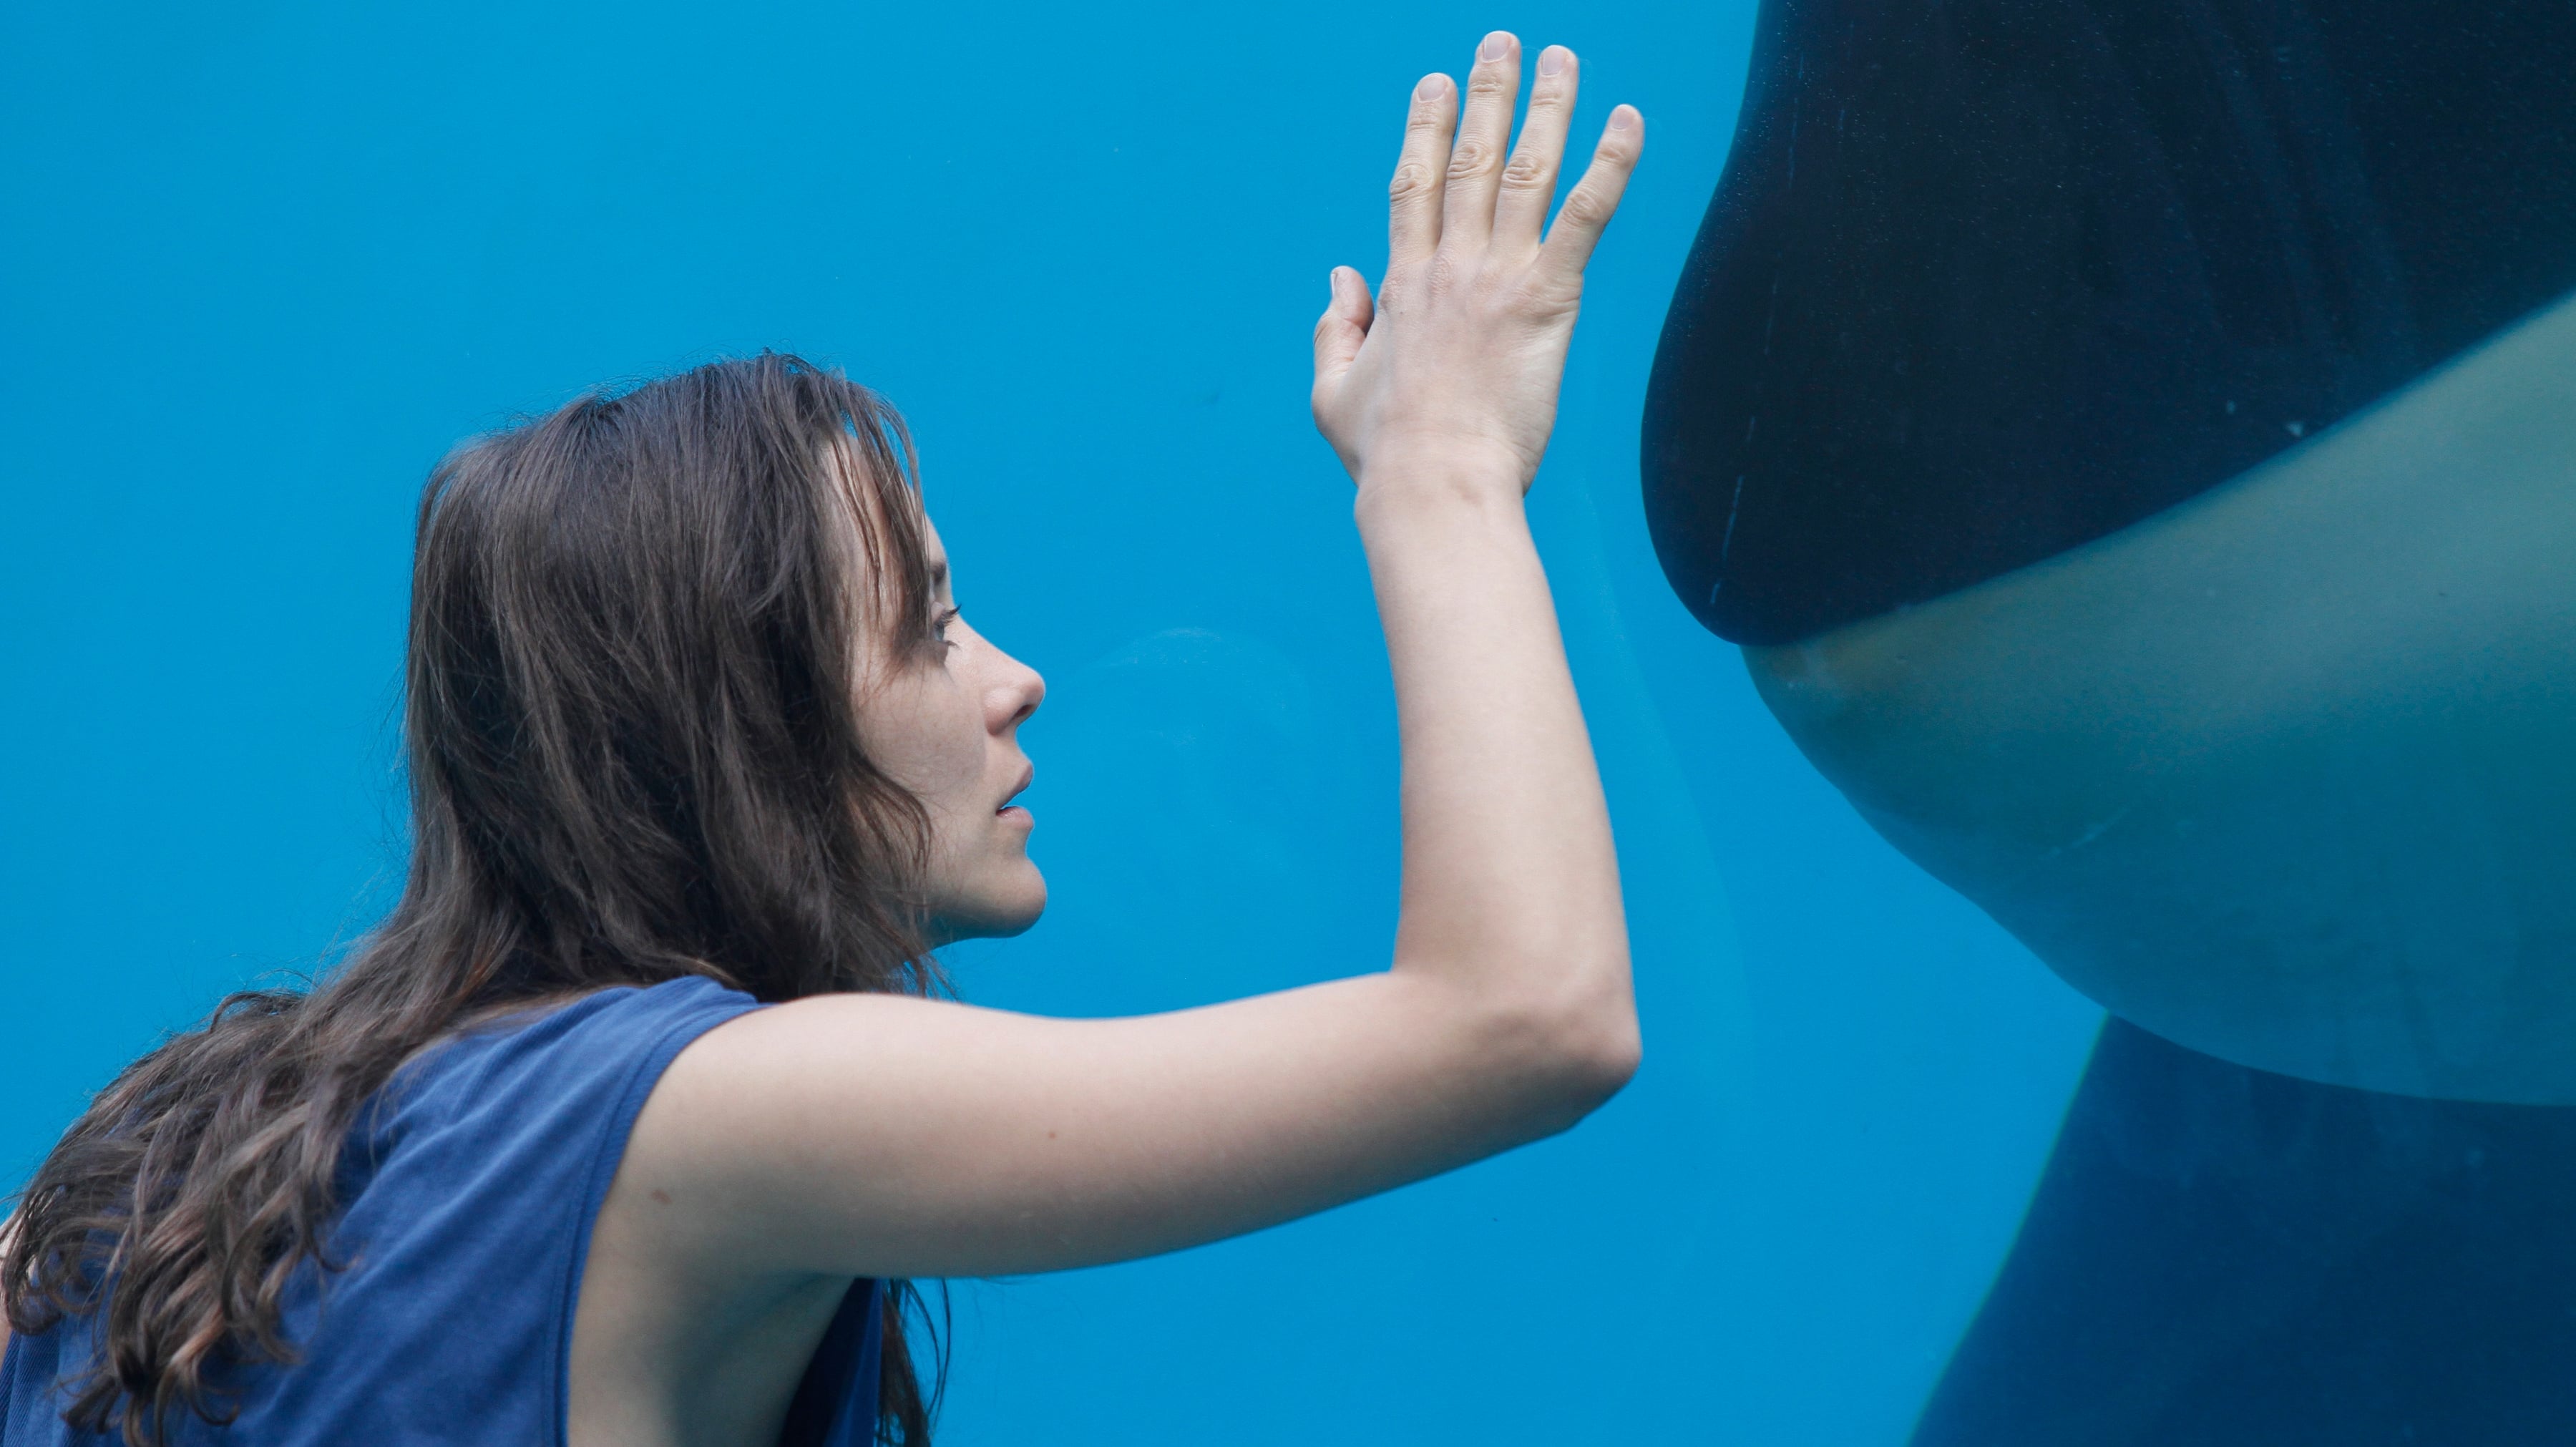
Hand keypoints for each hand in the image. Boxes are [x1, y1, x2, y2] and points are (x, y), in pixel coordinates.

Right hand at [1312, 33, 1641, 492]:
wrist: (1434, 484)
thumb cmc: (1386, 454)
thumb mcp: (1330, 391)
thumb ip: (1333, 329)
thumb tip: (1341, 278)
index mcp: (1401, 285)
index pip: (1411, 184)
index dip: (1423, 127)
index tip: (1435, 84)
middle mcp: (1448, 265)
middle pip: (1468, 158)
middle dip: (1487, 94)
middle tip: (1502, 43)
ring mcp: (1497, 276)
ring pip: (1525, 169)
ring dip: (1547, 106)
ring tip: (1562, 57)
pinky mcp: (1546, 299)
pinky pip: (1586, 215)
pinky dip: (1611, 163)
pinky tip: (1629, 119)